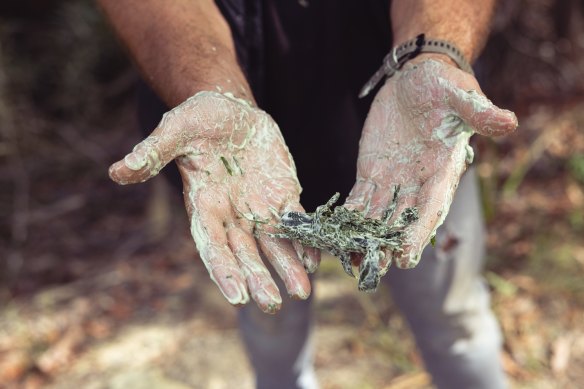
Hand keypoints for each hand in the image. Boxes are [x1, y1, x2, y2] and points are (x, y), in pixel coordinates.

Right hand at [109, 91, 318, 313]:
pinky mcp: (281, 195)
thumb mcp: (175, 130)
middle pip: (245, 253)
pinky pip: (295, 223)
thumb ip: (153, 152)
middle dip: (258, 278)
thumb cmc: (197, 119)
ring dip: (287, 268)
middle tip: (271, 304)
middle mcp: (231, 214)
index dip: (224, 271)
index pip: (212, 245)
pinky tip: (315, 261)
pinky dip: (304, 242)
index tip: (237, 297)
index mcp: (204, 204)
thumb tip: (117, 172)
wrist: (230, 110)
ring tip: (302, 292)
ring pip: (273, 245)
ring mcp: (258, 208)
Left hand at [346, 58, 516, 273]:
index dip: (418, 232)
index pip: (431, 207)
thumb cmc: (443, 87)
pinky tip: (335, 233)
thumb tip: (508, 122)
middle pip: (402, 220)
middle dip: (387, 244)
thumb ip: (479, 111)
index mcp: (442, 172)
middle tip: (373, 268)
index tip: (405, 257)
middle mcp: (417, 184)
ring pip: (378, 216)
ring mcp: (392, 182)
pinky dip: (348, 216)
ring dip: (364, 237)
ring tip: (350, 259)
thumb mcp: (460, 95)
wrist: (416, 81)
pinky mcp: (371, 174)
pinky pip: (359, 199)